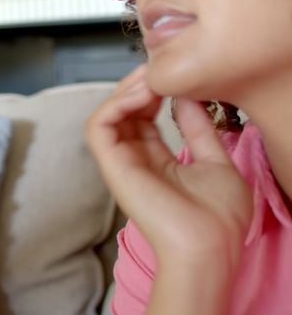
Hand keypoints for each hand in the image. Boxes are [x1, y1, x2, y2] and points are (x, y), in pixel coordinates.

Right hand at [85, 65, 251, 267]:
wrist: (209, 246)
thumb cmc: (217, 216)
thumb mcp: (216, 161)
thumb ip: (199, 130)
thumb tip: (187, 98)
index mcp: (156, 160)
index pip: (143, 116)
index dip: (154, 91)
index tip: (174, 75)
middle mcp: (133, 159)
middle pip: (122, 111)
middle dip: (138, 85)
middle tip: (159, 68)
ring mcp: (120, 163)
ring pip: (106, 114)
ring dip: (124, 91)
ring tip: (150, 79)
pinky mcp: (112, 166)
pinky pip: (98, 126)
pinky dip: (115, 105)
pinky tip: (142, 95)